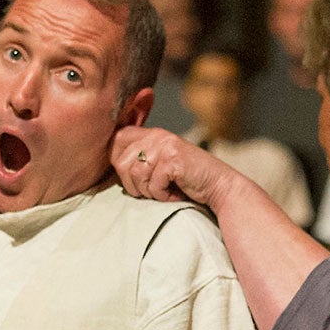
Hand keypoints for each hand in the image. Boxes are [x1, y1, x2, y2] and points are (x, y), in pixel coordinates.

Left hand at [111, 128, 234, 207]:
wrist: (217, 185)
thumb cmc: (186, 180)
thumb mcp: (159, 164)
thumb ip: (139, 158)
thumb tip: (112, 165)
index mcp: (151, 133)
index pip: (117, 140)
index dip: (118, 163)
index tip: (135, 178)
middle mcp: (157, 135)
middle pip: (122, 163)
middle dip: (134, 185)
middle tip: (154, 189)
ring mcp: (165, 146)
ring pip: (136, 176)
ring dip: (150, 192)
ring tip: (166, 190)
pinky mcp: (173, 159)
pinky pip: (153, 185)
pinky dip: (163, 196)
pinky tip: (176, 192)